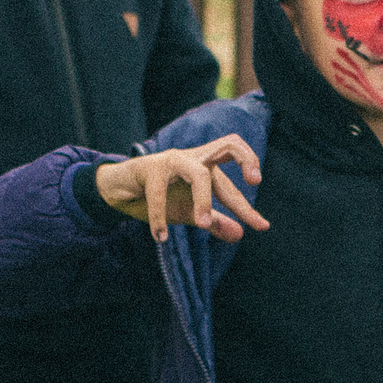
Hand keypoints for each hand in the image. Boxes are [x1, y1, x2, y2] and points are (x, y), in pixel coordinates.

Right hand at [93, 134, 268, 241]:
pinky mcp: (149, 168)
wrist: (120, 189)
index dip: (247, 207)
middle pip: (229, 145)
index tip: (262, 226)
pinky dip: (159, 216)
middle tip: (255, 182)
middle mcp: (194, 158)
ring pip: (198, 174)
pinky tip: (161, 237)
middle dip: (247, 158)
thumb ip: (214, 221)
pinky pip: (158, 193)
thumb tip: (240, 235)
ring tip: (201, 225)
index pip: (233, 185)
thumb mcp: (189, 212)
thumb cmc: (159, 196)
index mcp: (207, 168)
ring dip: (203, 200)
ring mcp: (172, 160)